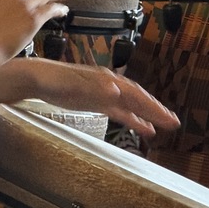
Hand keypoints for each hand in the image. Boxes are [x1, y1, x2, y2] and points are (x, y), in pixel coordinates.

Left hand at [32, 61, 179, 138]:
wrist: (35, 79)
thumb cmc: (52, 80)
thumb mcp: (72, 85)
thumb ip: (94, 88)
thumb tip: (117, 90)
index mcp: (106, 80)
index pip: (135, 95)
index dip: (153, 107)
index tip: (169, 119)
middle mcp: (108, 85)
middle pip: (137, 98)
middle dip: (155, 110)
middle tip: (173, 123)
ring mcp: (103, 93)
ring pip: (130, 104)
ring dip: (146, 115)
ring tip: (162, 126)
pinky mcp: (96, 101)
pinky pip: (119, 111)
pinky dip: (132, 119)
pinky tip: (141, 128)